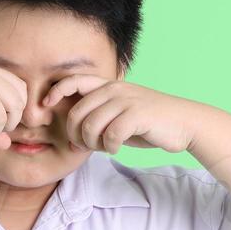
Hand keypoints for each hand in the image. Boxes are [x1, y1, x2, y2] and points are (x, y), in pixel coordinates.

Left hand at [42, 76, 197, 154]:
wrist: (185, 124)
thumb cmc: (150, 124)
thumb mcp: (121, 116)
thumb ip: (98, 120)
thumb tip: (73, 139)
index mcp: (109, 86)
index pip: (74, 81)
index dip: (56, 91)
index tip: (46, 105)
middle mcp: (115, 89)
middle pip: (76, 113)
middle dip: (74, 135)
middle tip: (85, 146)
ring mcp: (126, 100)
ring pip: (90, 125)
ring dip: (92, 143)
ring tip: (103, 147)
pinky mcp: (137, 114)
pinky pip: (109, 135)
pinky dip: (108, 147)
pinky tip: (115, 148)